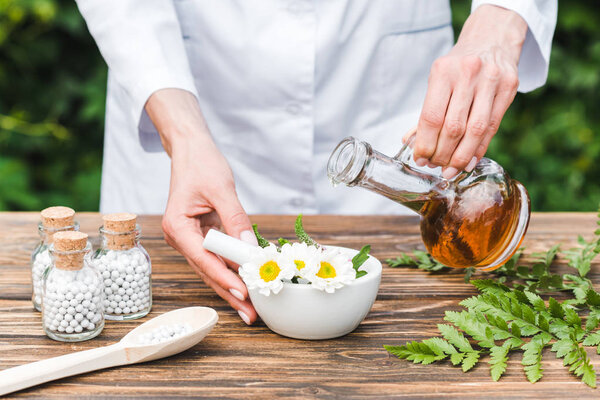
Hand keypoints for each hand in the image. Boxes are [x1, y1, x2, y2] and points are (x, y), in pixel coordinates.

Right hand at [146, 88, 258, 324]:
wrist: (191, 150)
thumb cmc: (201, 164)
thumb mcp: (222, 189)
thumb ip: (235, 219)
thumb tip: (249, 249)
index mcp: (177, 226)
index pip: (203, 259)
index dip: (224, 278)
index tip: (243, 293)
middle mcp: (180, 237)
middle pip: (207, 271)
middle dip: (229, 293)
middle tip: (251, 315)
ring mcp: (189, 238)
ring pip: (212, 268)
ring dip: (231, 286)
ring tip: (251, 307)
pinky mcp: (200, 235)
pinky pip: (217, 256)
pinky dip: (231, 268)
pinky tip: (247, 282)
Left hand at [412, 5, 527, 178]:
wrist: (491, 39)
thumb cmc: (459, 65)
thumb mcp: (438, 80)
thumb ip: (426, 112)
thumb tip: (410, 142)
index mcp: (443, 72)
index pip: (432, 117)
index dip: (425, 143)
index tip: (420, 158)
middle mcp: (468, 74)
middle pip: (453, 127)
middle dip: (442, 154)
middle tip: (435, 167)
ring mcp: (491, 80)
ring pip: (475, 130)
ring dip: (461, 157)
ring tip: (450, 170)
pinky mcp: (509, 87)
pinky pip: (492, 127)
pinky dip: (479, 148)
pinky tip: (468, 161)